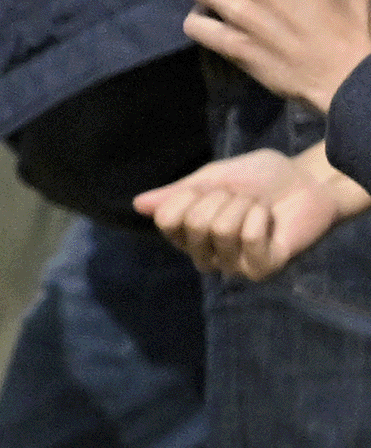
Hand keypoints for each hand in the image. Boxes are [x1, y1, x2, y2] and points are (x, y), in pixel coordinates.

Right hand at [137, 146, 367, 283]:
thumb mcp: (214, 177)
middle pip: (194, 224)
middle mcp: (205, 255)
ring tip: (258, 208)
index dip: (189, 195)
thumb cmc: (261, 179)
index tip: (213, 188)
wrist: (309, 183)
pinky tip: (269, 220)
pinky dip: (260, 217)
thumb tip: (137, 204)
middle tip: (242, 198)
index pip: (166, 219)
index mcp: (188, 234)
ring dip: (244, 206)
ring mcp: (232, 266)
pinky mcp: (260, 270)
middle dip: (222, 198)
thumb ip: (178, 193)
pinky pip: (248, 237)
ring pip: (221, 230)